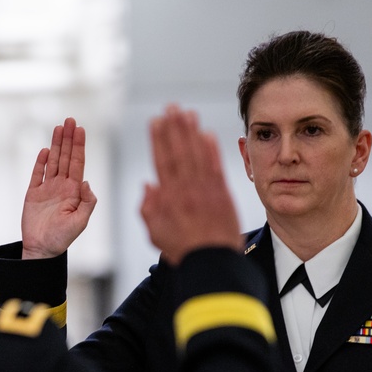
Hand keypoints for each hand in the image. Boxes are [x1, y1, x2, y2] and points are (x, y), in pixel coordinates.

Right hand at [21, 117, 97, 259]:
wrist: (41, 249)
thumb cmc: (62, 238)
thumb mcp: (81, 221)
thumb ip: (88, 202)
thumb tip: (87, 182)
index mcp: (74, 191)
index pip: (78, 163)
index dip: (79, 146)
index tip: (80, 130)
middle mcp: (62, 186)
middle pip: (66, 157)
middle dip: (68, 139)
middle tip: (70, 120)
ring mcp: (47, 189)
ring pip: (53, 161)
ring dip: (56, 145)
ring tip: (59, 127)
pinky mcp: (33, 193)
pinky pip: (37, 174)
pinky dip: (40, 162)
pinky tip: (45, 150)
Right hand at [140, 105, 243, 265]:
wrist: (213, 264)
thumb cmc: (184, 252)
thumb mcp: (156, 234)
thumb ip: (149, 209)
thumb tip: (148, 186)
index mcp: (168, 199)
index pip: (161, 162)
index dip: (158, 140)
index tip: (155, 121)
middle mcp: (186, 190)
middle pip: (178, 153)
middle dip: (174, 128)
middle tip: (171, 107)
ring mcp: (206, 191)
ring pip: (197, 155)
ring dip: (192, 132)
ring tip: (187, 113)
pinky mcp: (223, 194)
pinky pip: (216, 167)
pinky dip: (212, 150)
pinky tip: (208, 134)